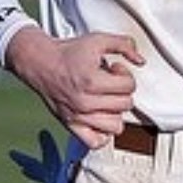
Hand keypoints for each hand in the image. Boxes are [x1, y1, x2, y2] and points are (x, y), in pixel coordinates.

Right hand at [5, 28, 143, 148]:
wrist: (40, 63)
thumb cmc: (69, 53)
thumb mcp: (98, 40)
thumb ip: (124, 44)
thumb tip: (141, 61)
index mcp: (92, 81)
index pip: (129, 86)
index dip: (125, 74)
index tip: (115, 69)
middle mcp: (85, 102)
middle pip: (125, 105)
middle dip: (121, 91)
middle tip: (109, 82)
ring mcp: (78, 116)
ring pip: (116, 126)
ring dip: (115, 112)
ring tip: (106, 100)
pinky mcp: (71, 125)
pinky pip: (96, 142)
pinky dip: (102, 134)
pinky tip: (101, 118)